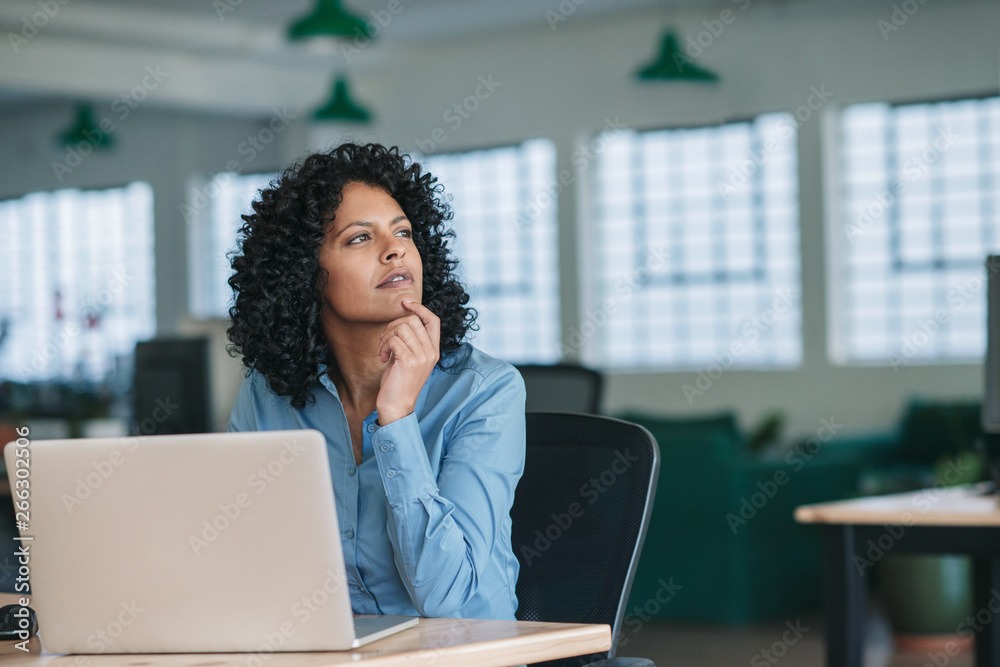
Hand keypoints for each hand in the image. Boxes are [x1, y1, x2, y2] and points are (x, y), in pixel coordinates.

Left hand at [376, 301, 439, 423]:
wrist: (397, 406)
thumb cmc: (399, 381)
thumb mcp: (409, 357)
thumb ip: (410, 340)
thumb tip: (402, 317)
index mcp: (433, 350)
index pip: (434, 320)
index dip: (420, 308)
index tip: (405, 303)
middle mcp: (431, 352)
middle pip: (413, 320)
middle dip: (393, 325)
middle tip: (384, 340)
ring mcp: (422, 357)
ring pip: (402, 328)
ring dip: (386, 336)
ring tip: (383, 350)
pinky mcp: (409, 362)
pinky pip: (394, 340)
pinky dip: (384, 346)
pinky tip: (382, 358)